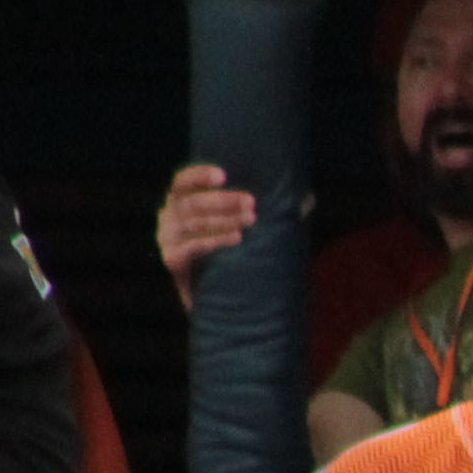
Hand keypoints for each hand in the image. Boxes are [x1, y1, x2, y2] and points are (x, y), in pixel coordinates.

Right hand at [156, 164, 255, 308]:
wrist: (212, 296)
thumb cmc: (228, 251)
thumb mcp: (235, 224)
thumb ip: (256, 208)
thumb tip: (304, 201)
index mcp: (179, 201)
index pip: (183, 181)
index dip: (200, 175)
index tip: (224, 176)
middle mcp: (168, 217)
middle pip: (193, 202)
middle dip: (225, 201)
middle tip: (252, 203)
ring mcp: (167, 238)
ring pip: (195, 223)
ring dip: (226, 219)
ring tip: (251, 219)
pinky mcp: (172, 259)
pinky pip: (194, 246)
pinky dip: (217, 240)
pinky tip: (238, 238)